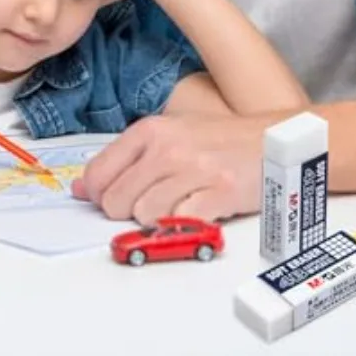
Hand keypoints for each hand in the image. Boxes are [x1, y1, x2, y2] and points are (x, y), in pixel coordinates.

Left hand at [71, 115, 262, 224]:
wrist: (273, 140)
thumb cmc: (219, 140)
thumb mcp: (168, 135)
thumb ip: (125, 159)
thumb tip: (82, 188)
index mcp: (150, 130)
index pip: (98, 174)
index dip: (100, 195)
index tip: (113, 199)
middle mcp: (167, 148)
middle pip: (116, 201)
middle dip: (129, 211)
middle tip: (154, 202)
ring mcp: (192, 170)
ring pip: (144, 215)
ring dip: (159, 219)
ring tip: (180, 202)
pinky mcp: (217, 193)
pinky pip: (179, 223)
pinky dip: (184, 225)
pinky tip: (197, 210)